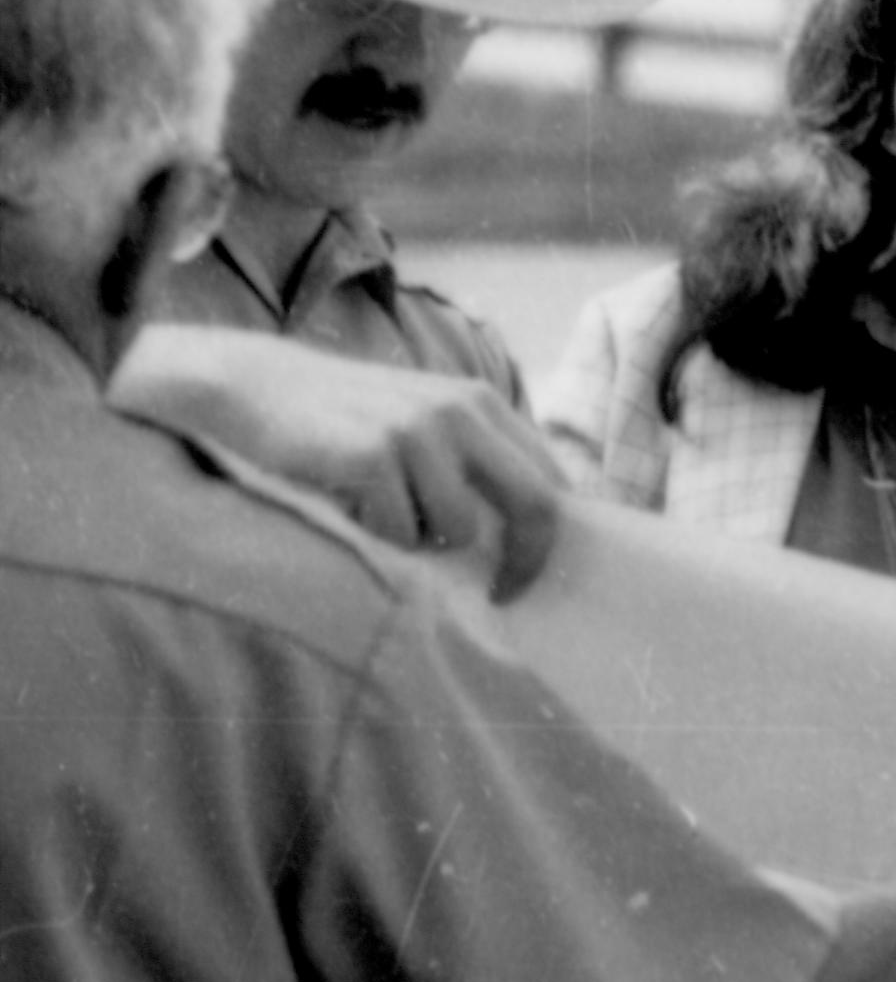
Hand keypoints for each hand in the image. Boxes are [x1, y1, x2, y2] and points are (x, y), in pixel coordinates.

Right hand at [113, 328, 565, 598]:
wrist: (257, 388)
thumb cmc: (345, 421)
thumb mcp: (423, 423)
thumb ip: (474, 461)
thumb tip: (531, 534)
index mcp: (482, 404)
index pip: (552, 480)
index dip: (550, 536)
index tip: (528, 573)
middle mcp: (461, 411)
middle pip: (535, 503)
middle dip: (525, 560)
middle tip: (502, 593)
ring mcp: (419, 430)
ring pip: (459, 528)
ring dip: (425, 542)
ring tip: (384, 517)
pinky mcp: (375, 454)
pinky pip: (400, 531)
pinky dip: (378, 536)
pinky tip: (349, 504)